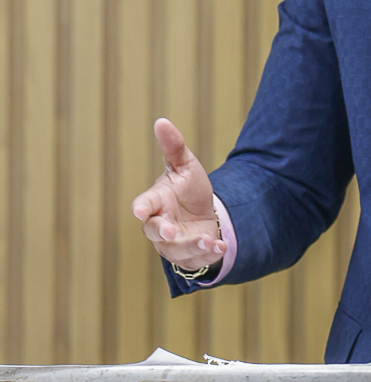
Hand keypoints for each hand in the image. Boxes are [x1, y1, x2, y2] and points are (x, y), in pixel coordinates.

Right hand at [131, 119, 225, 273]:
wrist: (205, 212)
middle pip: (154, 232)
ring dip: (192, 246)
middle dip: (164, 233)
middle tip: (172, 232)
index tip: (138, 211)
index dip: (141, 208)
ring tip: (208, 240)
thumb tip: (161, 121)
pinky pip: (194, 260)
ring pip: (176, 250)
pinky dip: (208, 255)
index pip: (143, 205)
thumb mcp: (186, 166)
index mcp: (155, 202)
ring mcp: (171, 244)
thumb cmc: (189, 188)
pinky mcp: (187, 257)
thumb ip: (174, 147)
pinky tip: (220, 247)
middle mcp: (159, 225)